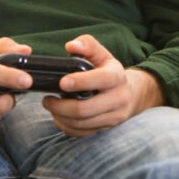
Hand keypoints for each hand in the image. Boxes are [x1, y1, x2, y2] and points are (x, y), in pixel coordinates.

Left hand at [41, 35, 162, 136]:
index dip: (79, 82)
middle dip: (60, 106)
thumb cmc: (109, 71)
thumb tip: (71, 46)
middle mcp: (119, 98)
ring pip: (81, 123)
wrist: (131, 93)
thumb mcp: (102, 54)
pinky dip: (66, 127)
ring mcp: (114, 116)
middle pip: (85, 109)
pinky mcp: (107, 128)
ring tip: (51, 107)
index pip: (100, 80)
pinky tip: (59, 117)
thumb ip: (87, 45)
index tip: (62, 82)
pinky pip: (82, 133)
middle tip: (46, 100)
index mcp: (117, 76)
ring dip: (60, 117)